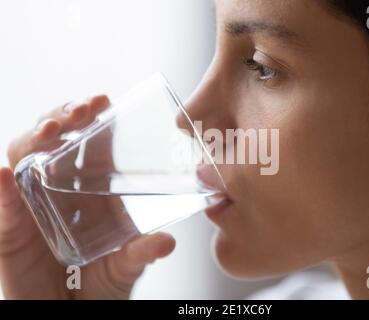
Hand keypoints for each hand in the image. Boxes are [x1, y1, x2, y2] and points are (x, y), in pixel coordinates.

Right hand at [0, 96, 175, 298]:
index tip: (104, 100)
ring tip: (52, 130)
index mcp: (92, 190)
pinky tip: (5, 174)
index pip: (90, 143)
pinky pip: (4, 206)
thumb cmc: (101, 285)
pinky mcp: (10, 230)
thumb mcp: (126, 266)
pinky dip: (2, 189)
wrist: (73, 315)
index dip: (94, 118)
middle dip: (65, 117)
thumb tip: (166, 242)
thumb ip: (142, 254)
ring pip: (25, 159)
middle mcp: (60, 190)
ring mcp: (33, 205)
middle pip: (55, 141)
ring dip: (34, 139)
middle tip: (82, 110)